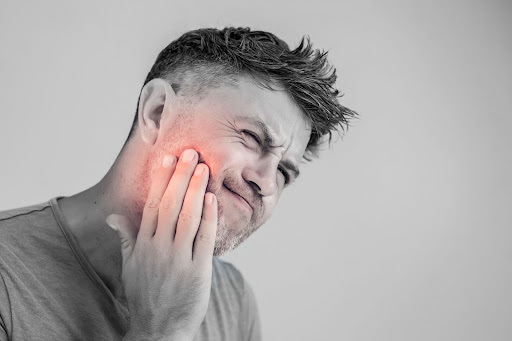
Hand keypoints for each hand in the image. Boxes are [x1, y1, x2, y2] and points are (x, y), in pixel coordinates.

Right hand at [106, 149, 217, 340]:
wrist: (158, 329)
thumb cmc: (146, 295)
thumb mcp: (130, 266)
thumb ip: (125, 239)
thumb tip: (113, 217)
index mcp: (142, 245)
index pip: (153, 204)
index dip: (161, 179)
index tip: (168, 158)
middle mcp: (158, 248)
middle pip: (170, 205)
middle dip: (180, 176)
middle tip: (190, 152)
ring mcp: (177, 259)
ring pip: (187, 217)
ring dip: (195, 189)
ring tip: (203, 167)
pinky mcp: (196, 271)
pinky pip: (203, 239)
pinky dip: (208, 217)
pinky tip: (212, 198)